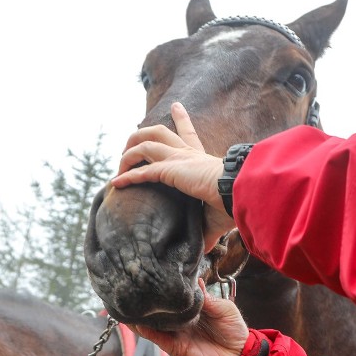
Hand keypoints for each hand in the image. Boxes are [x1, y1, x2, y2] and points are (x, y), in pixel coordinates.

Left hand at [112, 102, 233, 250]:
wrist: (239, 192)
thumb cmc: (233, 202)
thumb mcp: (217, 215)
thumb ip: (208, 230)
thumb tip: (207, 249)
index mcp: (201, 159)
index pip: (189, 134)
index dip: (182, 119)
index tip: (177, 106)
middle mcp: (187, 154)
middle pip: (159, 131)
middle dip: (141, 133)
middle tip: (130, 141)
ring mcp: (178, 159)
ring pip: (146, 143)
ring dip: (129, 152)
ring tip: (118, 166)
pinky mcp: (170, 171)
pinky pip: (142, 172)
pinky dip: (127, 177)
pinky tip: (115, 184)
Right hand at [131, 280, 249, 355]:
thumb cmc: (233, 330)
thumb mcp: (223, 308)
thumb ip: (206, 297)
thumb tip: (195, 280)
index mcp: (191, 308)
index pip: (173, 296)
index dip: (164, 286)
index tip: (152, 272)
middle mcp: (179, 320)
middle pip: (158, 309)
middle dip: (145, 299)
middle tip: (130, 285)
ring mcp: (175, 333)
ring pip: (151, 323)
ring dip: (139, 315)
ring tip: (125, 303)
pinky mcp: (174, 347)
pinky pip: (157, 338)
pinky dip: (146, 331)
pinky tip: (136, 323)